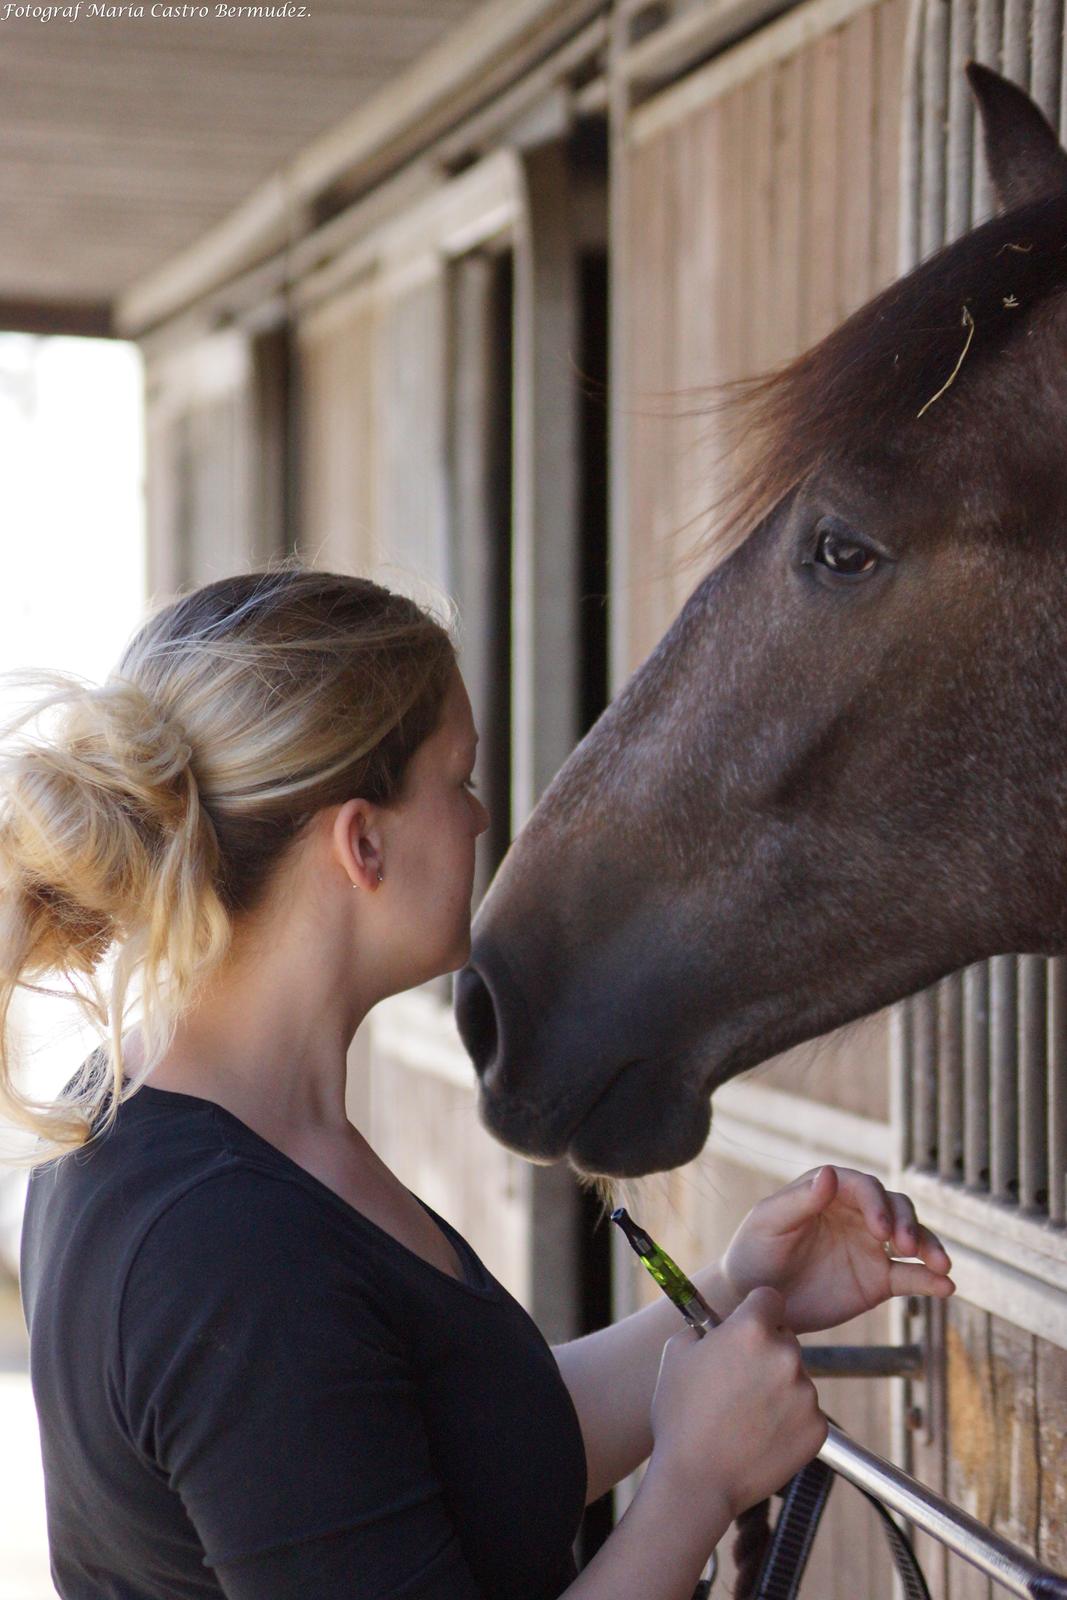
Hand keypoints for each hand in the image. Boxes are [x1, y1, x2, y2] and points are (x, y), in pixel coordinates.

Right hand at [649, 1286, 826, 1521]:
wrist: (697, 1481)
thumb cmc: (680, 1416)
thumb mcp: (676, 1353)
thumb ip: (703, 1328)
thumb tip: (717, 1326)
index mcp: (752, 1330)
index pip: (770, 1298)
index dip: (756, 1310)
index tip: (748, 1325)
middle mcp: (786, 1355)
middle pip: (784, 1339)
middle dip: (766, 1352)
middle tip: (739, 1382)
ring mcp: (806, 1393)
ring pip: (795, 1378)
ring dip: (778, 1388)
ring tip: (746, 1416)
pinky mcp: (818, 1428)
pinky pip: (805, 1412)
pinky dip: (788, 1421)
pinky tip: (760, 1436)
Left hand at [721, 1166, 953, 1333]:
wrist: (755, 1300)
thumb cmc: (754, 1252)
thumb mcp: (769, 1223)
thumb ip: (800, 1200)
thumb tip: (830, 1174)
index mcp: (830, 1192)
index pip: (864, 1187)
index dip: (877, 1203)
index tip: (880, 1230)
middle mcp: (857, 1214)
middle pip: (896, 1207)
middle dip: (907, 1223)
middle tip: (907, 1246)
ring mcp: (871, 1246)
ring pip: (912, 1238)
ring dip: (929, 1246)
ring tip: (940, 1266)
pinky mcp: (879, 1280)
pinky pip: (911, 1277)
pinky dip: (930, 1280)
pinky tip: (946, 1288)